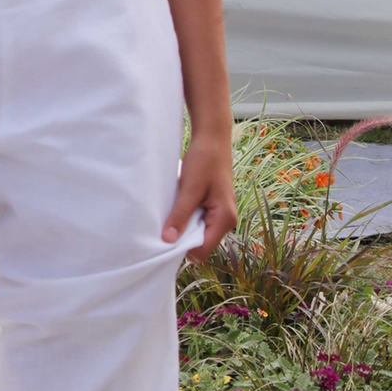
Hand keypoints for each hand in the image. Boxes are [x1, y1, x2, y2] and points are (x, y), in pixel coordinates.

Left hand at [163, 127, 235, 260]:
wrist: (212, 139)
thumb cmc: (204, 161)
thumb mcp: (189, 189)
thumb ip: (180, 215)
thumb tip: (168, 240)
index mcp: (225, 219)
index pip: (203, 250)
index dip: (183, 248)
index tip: (165, 239)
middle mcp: (226, 221)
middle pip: (201, 244)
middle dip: (183, 238)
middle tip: (164, 226)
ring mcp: (221, 215)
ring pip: (198, 233)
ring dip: (184, 227)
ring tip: (170, 215)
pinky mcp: (214, 207)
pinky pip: (198, 222)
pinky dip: (187, 218)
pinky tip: (177, 208)